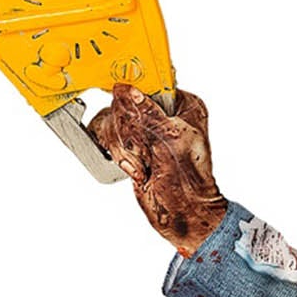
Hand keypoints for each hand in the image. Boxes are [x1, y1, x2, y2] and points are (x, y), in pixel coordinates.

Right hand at [86, 83, 225, 253]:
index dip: (135, 94)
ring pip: (113, 118)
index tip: (127, 106)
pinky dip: (117, 154)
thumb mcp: (170, 140)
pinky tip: (135, 168)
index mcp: (182, 105)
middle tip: (143, 149)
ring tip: (141, 164)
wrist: (181, 214)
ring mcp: (145, 129)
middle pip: (125, 100)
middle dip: (129, 130)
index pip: (149, 82)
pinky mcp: (130, 144)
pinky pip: (107, 135)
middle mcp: (162, 113)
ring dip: (124, 147)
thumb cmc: (188, 183)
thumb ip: (145, 113)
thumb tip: (125, 89)